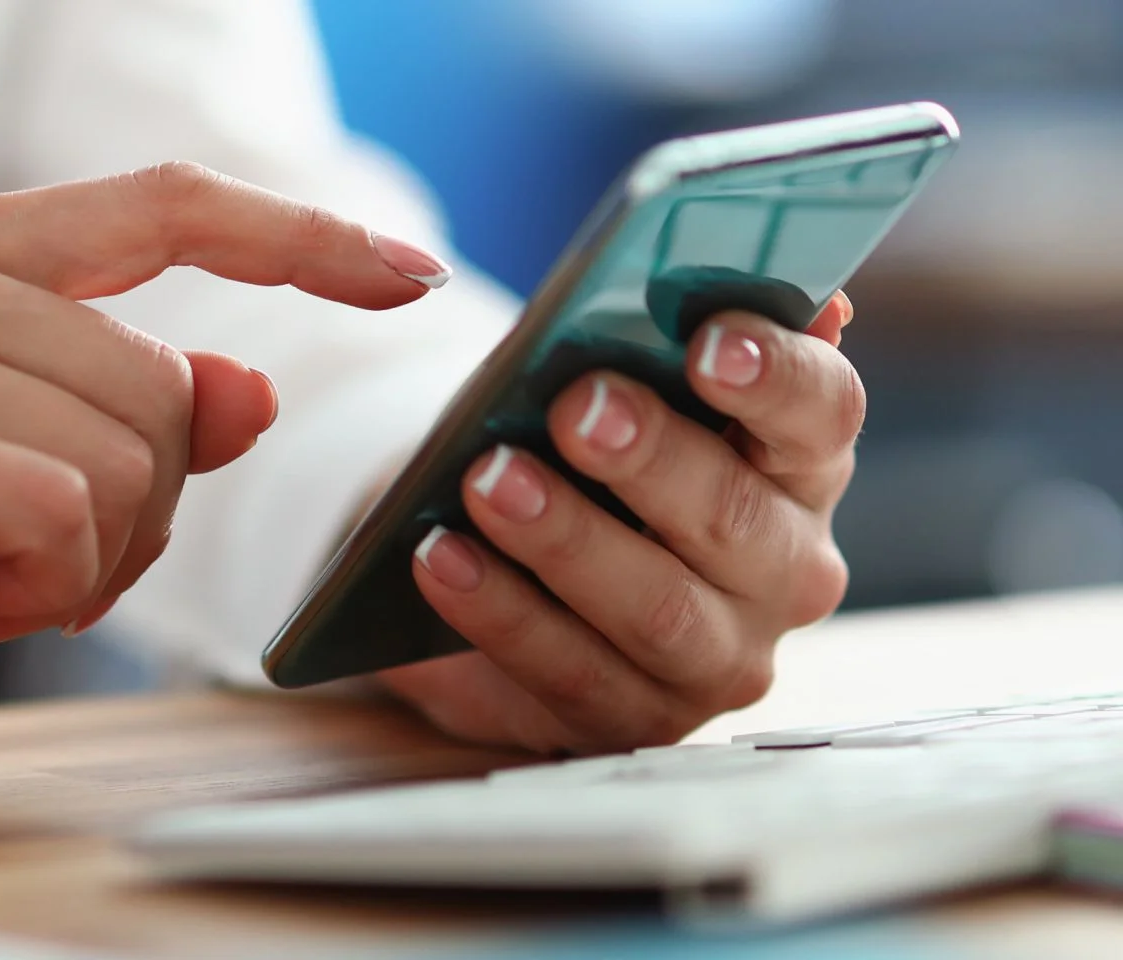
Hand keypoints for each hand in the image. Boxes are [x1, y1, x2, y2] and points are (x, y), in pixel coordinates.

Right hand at [0, 163, 447, 777]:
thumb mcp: (14, 480)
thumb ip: (128, 420)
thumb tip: (254, 388)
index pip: (168, 210)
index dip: (301, 238)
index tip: (408, 273)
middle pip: (166, 387)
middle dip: (136, 511)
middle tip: (22, 553)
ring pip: (128, 456)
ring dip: (81, 556)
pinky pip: (60, 512)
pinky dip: (34, 582)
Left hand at [383, 294, 859, 754]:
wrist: (501, 547)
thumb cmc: (575, 442)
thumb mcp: (611, 377)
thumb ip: (670, 331)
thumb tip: (776, 294)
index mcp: (800, 461)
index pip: (824, 411)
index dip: (774, 376)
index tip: (708, 340)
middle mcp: (784, 568)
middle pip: (734, 517)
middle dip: (649, 458)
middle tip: (574, 405)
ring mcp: (718, 657)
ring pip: (656, 609)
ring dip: (566, 540)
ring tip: (486, 480)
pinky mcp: (633, 720)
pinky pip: (570, 673)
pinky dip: (499, 611)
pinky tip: (439, 557)